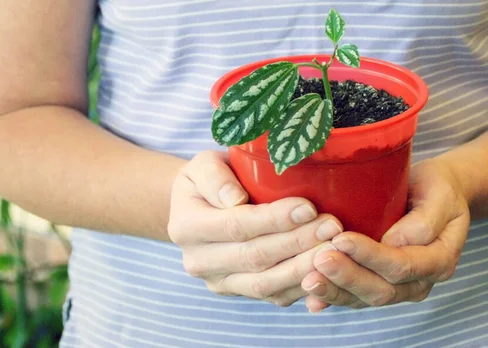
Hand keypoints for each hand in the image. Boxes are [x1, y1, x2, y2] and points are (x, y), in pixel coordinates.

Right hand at [168, 151, 342, 306]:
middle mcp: (198, 261)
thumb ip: (214, 178)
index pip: (236, 225)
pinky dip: (303, 287)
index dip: (274, 220)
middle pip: (254, 257)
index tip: (309, 207)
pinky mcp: (239, 291)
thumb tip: (235, 199)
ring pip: (265, 284)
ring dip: (304, 268)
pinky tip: (328, 272)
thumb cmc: (209, 179)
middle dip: (297, 243)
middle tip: (332, 227)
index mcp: (186, 226)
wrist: (200, 207)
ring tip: (335, 248)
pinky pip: (274, 296)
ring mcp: (219, 281)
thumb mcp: (203, 165)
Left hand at [301, 158, 470, 311]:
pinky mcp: (374, 287)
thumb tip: (394, 242)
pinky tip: (310, 299)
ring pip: (363, 299)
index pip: (401, 265)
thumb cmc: (435, 189)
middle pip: (381, 289)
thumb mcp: (439, 195)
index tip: (341, 239)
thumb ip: (423, 221)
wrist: (432, 196)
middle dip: (348, 276)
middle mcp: (418, 282)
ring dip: (334, 291)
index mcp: (438, 260)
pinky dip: (330, 298)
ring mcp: (396, 289)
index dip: (370, 255)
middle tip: (319, 260)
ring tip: (308, 280)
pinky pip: (352, 298)